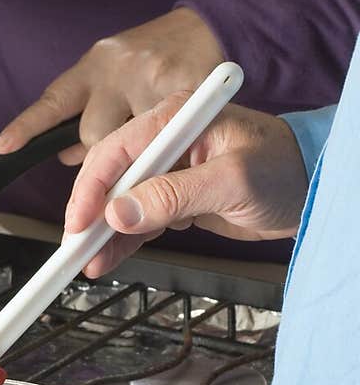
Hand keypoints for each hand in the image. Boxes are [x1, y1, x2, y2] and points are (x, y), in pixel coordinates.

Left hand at [0, 7, 224, 164]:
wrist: (207, 26)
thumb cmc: (155, 59)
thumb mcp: (114, 77)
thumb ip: (89, 113)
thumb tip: (69, 157)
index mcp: (94, 65)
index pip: (54, 101)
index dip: (27, 127)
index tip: (4, 147)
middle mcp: (117, 68)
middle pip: (93, 136)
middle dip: (107, 152)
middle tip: (130, 145)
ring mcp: (150, 77)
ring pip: (130, 142)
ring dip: (142, 152)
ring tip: (160, 137)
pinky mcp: (184, 88)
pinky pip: (166, 140)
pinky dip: (170, 150)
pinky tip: (179, 139)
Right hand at [65, 96, 307, 278]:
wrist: (310, 190)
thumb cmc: (282, 171)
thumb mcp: (231, 182)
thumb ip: (176, 195)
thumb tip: (120, 214)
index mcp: (177, 119)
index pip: (118, 149)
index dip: (92, 187)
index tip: (78, 223)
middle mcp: (166, 140)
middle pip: (110, 176)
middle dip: (90, 215)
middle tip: (75, 250)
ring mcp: (168, 170)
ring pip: (120, 203)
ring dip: (102, 235)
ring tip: (87, 265)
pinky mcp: (174, 198)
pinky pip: (138, 220)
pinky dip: (121, 242)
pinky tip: (105, 261)